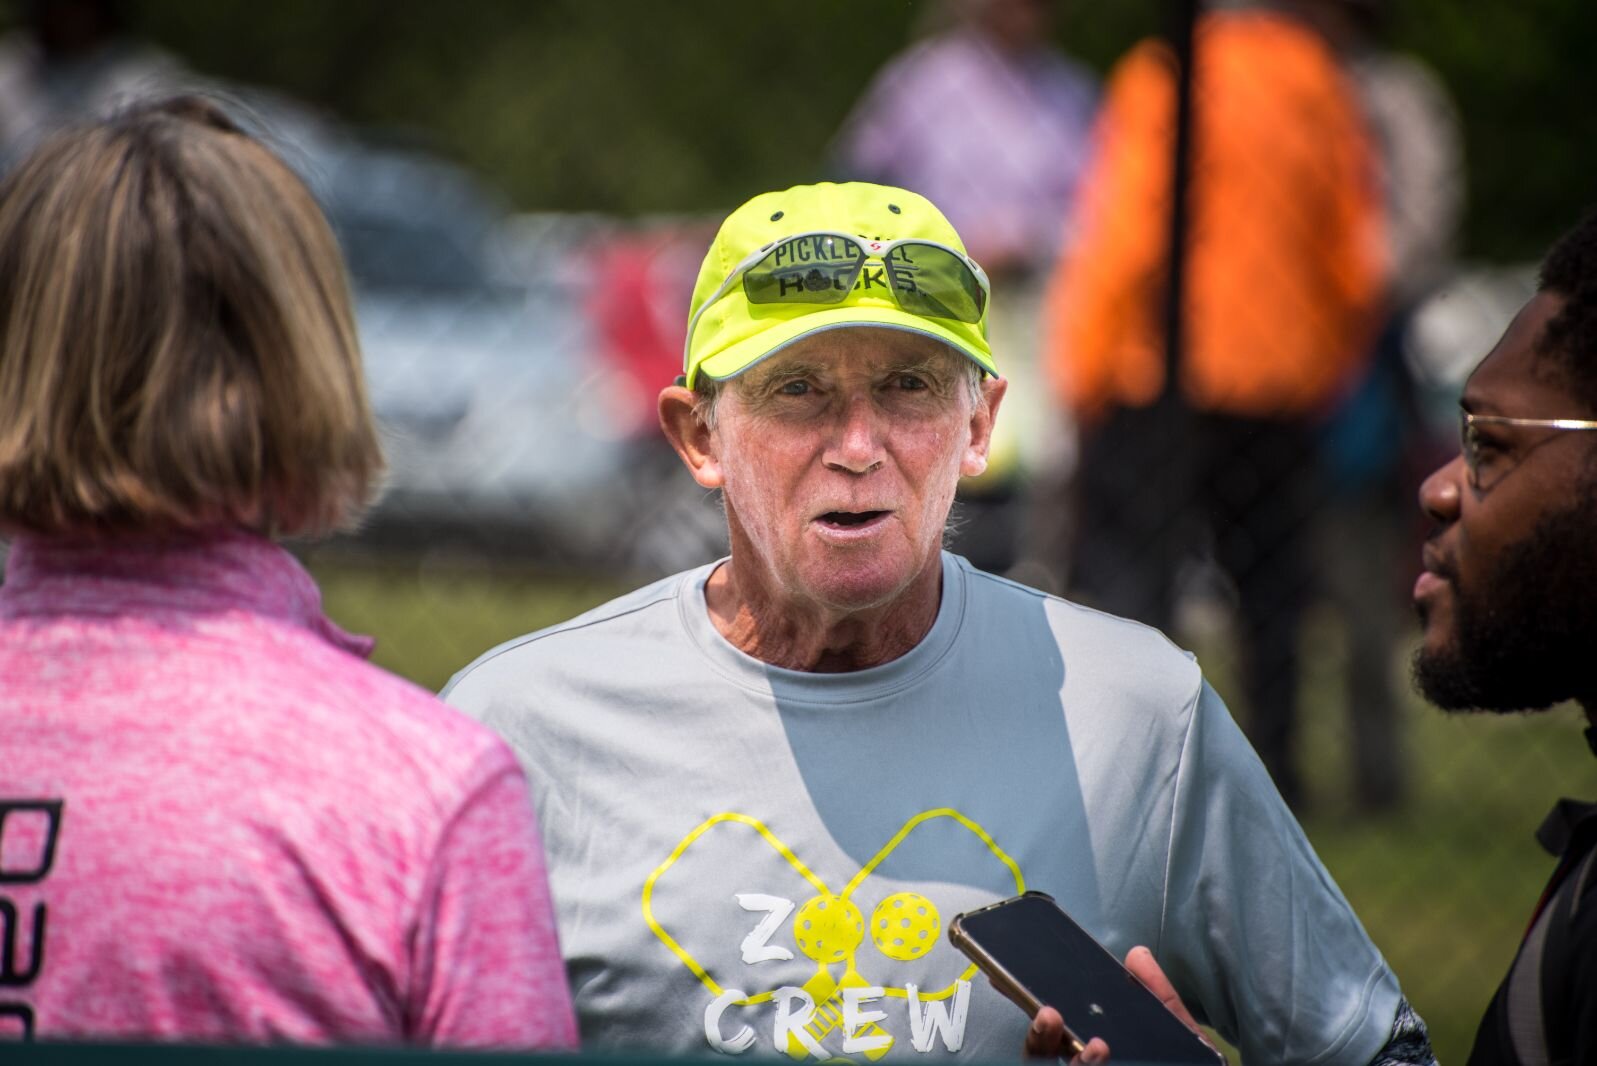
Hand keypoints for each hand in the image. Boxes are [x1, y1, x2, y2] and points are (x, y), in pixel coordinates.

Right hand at [1019, 946, 1212, 1062]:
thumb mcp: (1181, 1039)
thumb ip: (1160, 998)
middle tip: (1050, 1013)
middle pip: (1040, 1056)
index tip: (1012, 980)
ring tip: (1097, 1047)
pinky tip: (1102, 1057)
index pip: (1053, 1031)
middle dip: (1039, 1036)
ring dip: (1069, 1059)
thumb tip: (1137, 956)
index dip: (1031, 1005)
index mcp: (1092, 1051)